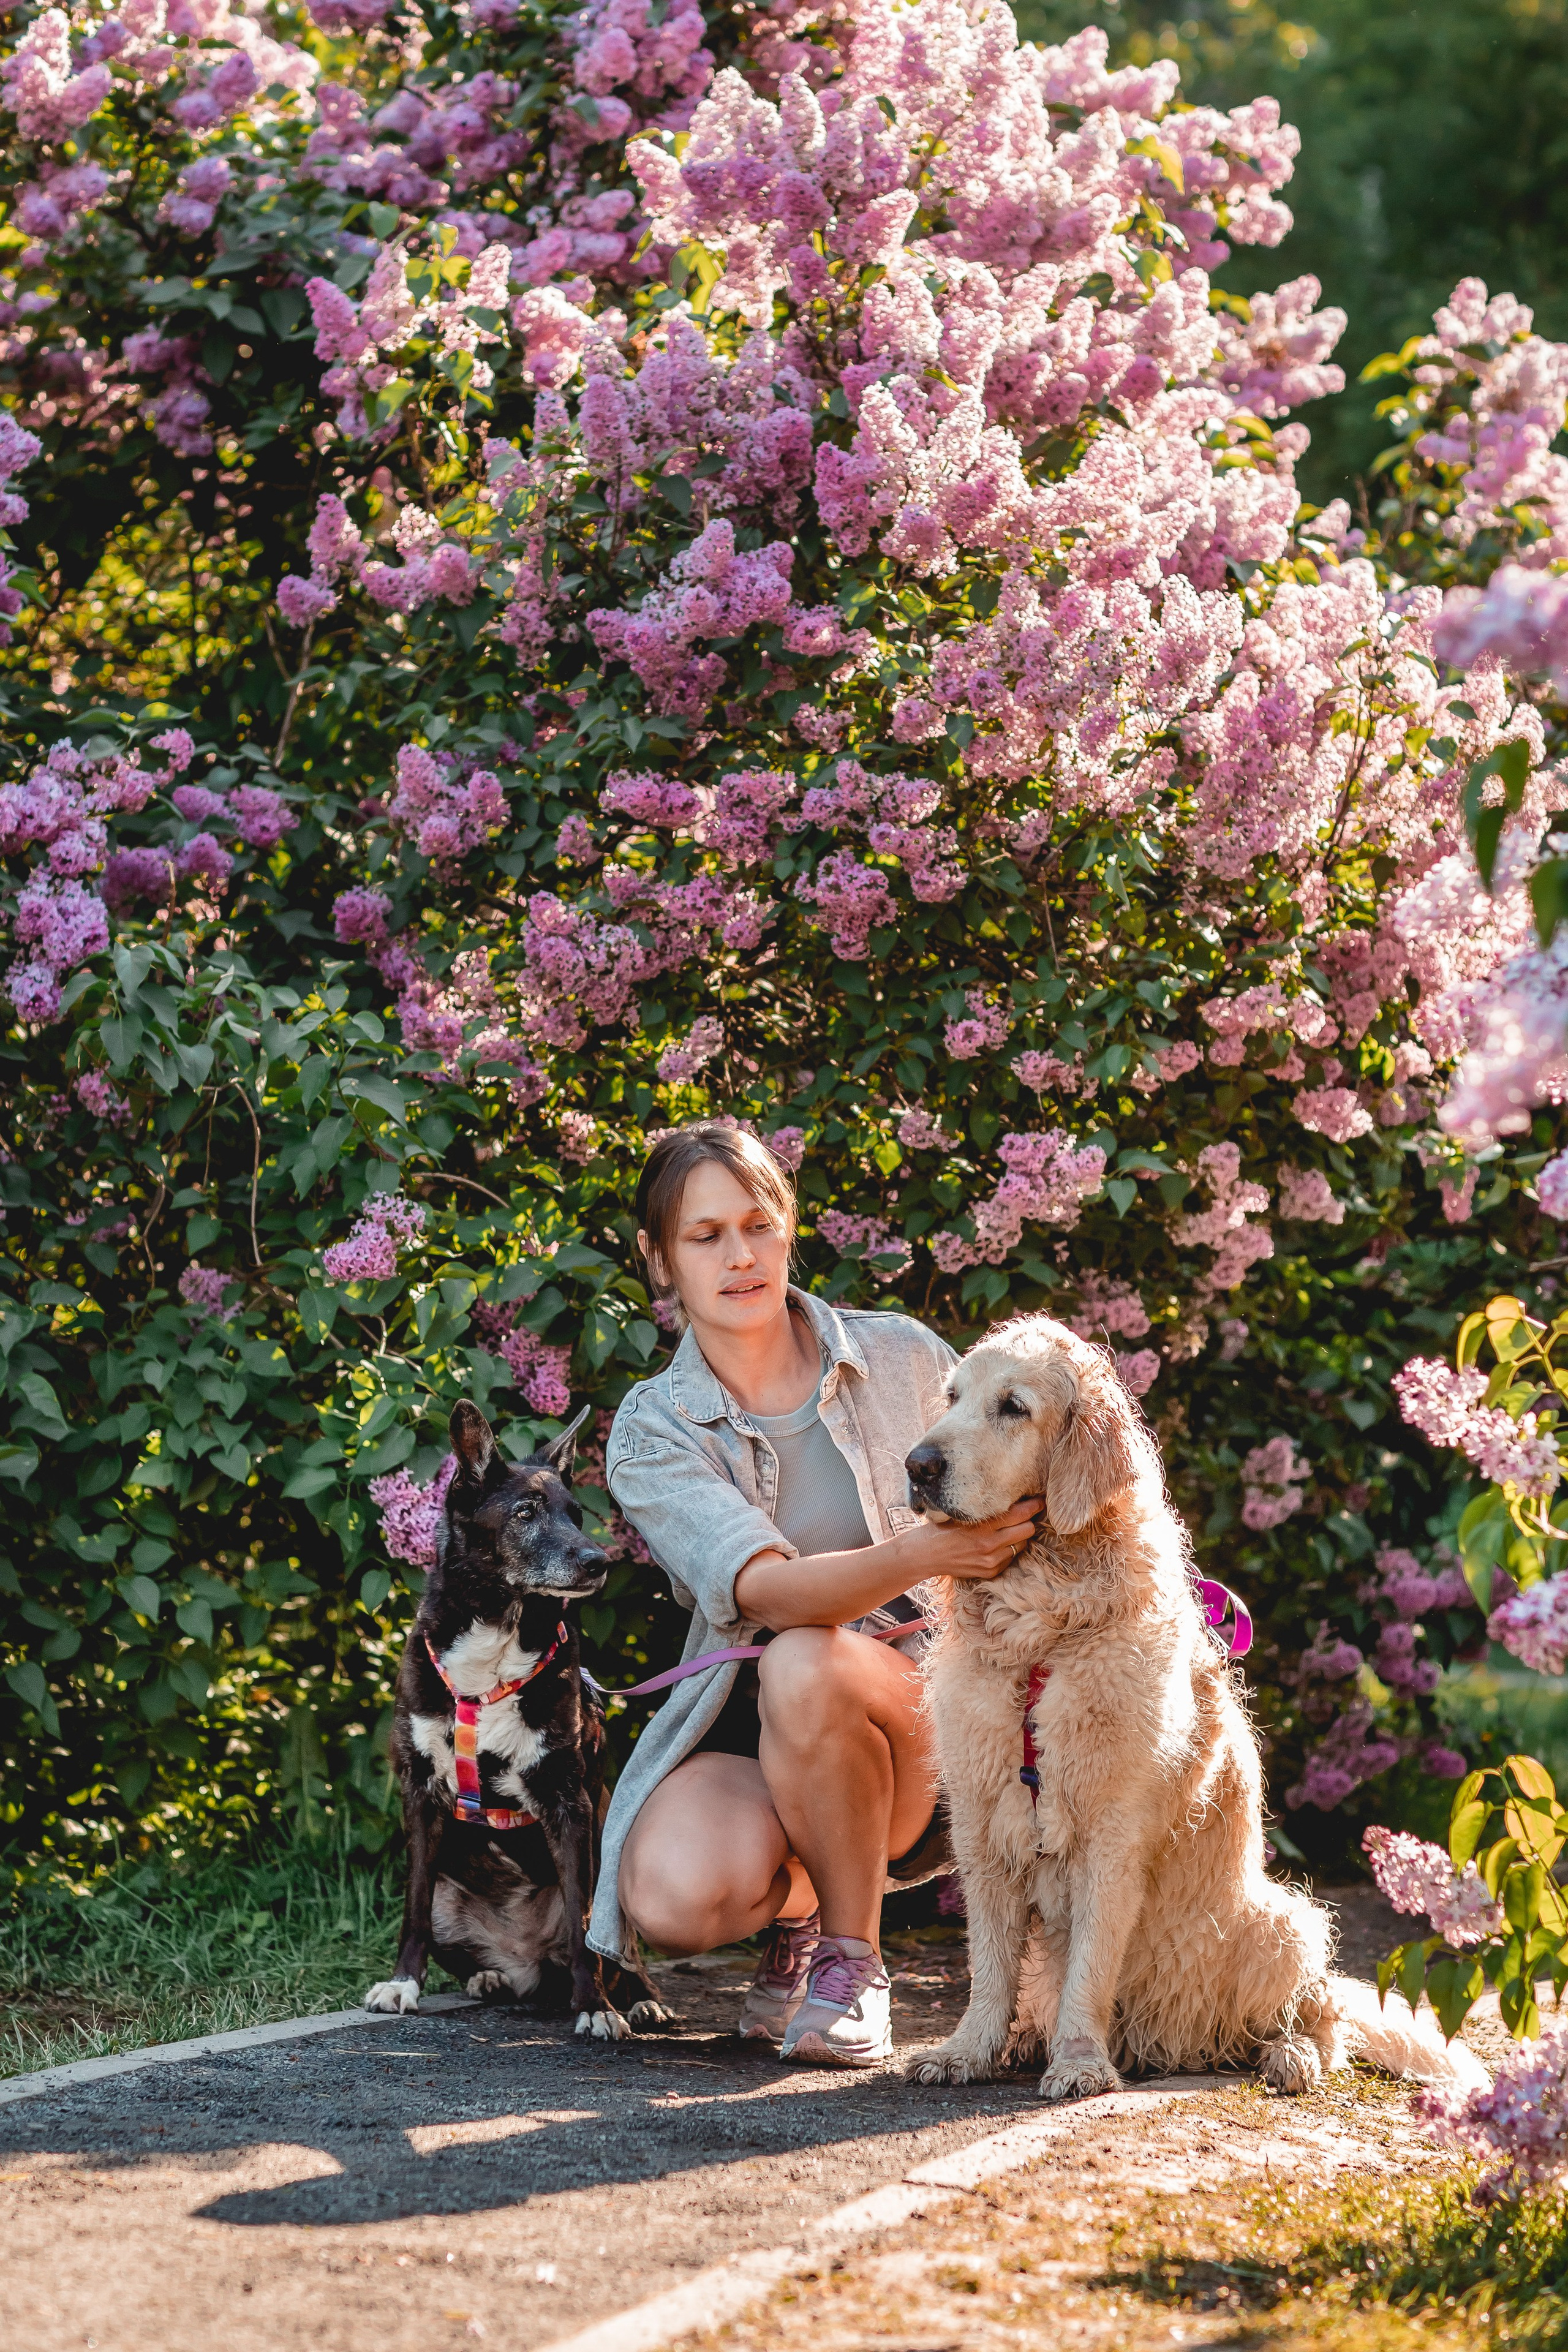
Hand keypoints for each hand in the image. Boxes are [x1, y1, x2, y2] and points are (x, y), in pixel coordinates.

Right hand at [900, 1496, 1043, 1583]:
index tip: (1040, 1500)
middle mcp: (990, 1545)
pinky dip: (1008, 1550)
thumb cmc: (941, 1528)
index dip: (1034, 1506)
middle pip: (1027, 1530)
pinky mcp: (990, 1572)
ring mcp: (991, 1561)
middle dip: (1029, 1521)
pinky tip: (996, 1544)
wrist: (924, 1554)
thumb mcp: (962, 1513)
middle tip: (1026, 1514)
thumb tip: (1014, 1501)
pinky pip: (1010, 1558)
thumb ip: (987, 1511)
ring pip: (1022, 1545)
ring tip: (1008, 1530)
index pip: (1020, 1514)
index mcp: (983, 1526)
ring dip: (1019, 1536)